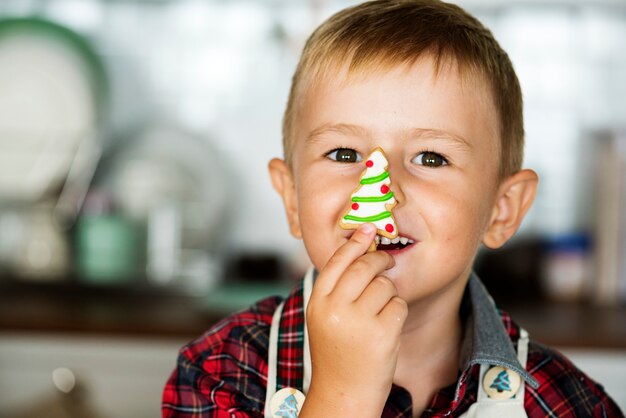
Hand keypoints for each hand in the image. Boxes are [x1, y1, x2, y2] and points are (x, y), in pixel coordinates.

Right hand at [300, 223, 407, 416]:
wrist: (343, 394)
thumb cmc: (336, 354)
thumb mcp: (324, 319)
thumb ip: (336, 290)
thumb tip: (361, 253)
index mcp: (318, 302)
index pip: (338, 260)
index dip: (355, 242)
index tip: (367, 228)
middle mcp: (335, 308)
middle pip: (365, 267)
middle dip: (380, 260)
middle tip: (386, 262)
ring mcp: (358, 321)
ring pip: (385, 285)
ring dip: (388, 294)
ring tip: (378, 314)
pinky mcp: (382, 333)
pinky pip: (398, 305)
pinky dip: (397, 312)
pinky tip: (387, 328)